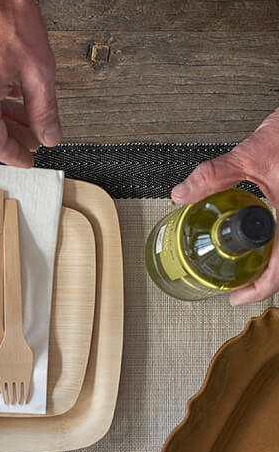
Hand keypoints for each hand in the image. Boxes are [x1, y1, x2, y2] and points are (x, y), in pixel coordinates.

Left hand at [171, 107, 278, 304]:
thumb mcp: (253, 153)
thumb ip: (214, 175)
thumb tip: (182, 194)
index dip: (259, 289)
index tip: (236, 298)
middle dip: (262, 279)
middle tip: (238, 286)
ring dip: (271, 262)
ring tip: (248, 266)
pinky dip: (276, 244)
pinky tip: (262, 239)